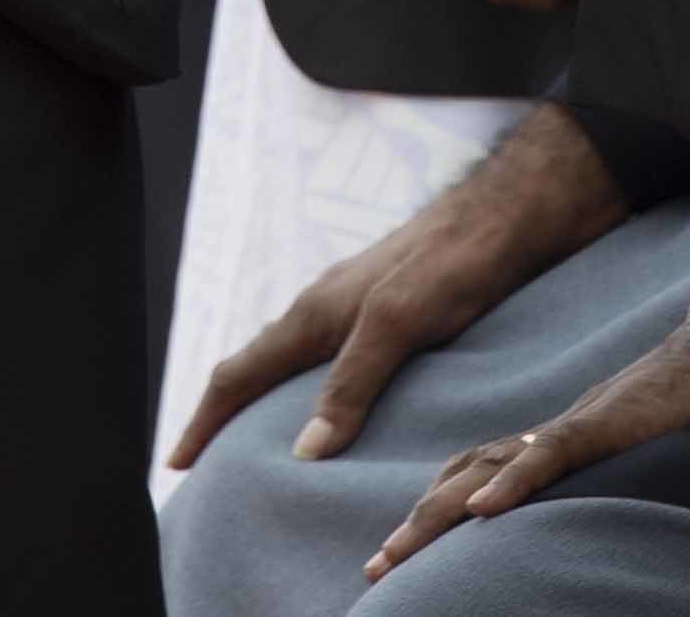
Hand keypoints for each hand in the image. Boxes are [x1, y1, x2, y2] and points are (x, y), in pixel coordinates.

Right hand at [166, 101, 625, 474]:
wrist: (515, 214)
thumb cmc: (456, 259)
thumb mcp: (400, 321)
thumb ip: (352, 382)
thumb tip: (302, 452)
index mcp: (315, 314)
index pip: (238, 375)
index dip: (204, 421)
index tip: (175, 465)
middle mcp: (327, 311)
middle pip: (259, 373)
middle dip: (229, 422)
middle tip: (213, 475)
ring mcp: (359, 310)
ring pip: (299, 370)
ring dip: (276, 413)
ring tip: (272, 461)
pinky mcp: (396, 314)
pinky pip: (339, 367)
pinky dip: (324, 403)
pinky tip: (349, 425)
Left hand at [365, 332, 689, 579]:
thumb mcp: (638, 448)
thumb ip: (602, 471)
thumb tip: (590, 511)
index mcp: (557, 437)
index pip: (480, 470)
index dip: (436, 506)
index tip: (398, 547)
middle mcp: (553, 429)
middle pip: (468, 474)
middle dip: (418, 522)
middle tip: (376, 565)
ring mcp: (576, 423)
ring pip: (492, 468)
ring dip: (439, 511)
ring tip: (399, 550)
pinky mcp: (607, 421)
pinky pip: (550, 455)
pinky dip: (511, 484)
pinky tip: (480, 511)